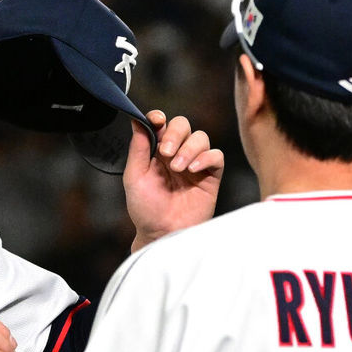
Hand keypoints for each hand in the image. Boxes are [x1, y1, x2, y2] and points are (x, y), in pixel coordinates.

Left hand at [124, 109, 223, 251]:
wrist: (162, 233)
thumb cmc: (146, 209)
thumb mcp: (135, 177)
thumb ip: (138, 148)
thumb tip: (135, 120)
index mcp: (156, 152)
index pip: (162, 125)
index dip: (159, 118)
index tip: (157, 121)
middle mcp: (177, 154)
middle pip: (183, 125)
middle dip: (175, 134)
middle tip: (166, 153)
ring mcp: (195, 164)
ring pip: (200, 137)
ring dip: (189, 149)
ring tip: (178, 169)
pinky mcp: (211, 176)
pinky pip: (216, 156)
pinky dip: (205, 158)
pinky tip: (192, 171)